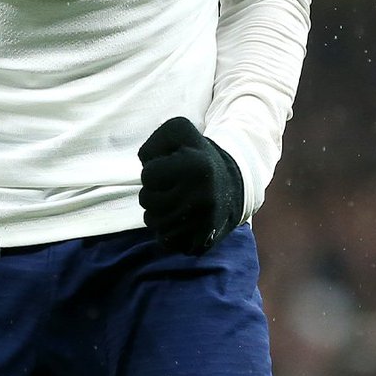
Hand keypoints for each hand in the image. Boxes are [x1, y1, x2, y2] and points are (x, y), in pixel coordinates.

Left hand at [137, 117, 243, 255]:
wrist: (230, 185)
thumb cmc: (195, 155)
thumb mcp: (178, 132)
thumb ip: (152, 144)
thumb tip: (144, 167)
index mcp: (197, 167)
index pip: (148, 175)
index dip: (153, 169)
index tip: (170, 167)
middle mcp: (202, 197)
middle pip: (147, 200)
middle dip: (152, 191)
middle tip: (171, 185)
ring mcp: (203, 223)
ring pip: (153, 223)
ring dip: (156, 211)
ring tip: (174, 200)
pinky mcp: (202, 243)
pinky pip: (165, 242)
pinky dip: (166, 231)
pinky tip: (179, 219)